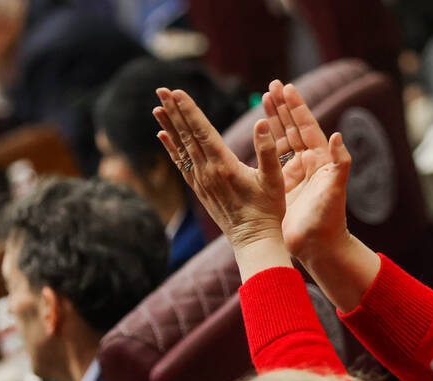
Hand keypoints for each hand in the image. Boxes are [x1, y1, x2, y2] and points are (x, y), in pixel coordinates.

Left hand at [153, 87, 289, 276]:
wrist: (253, 240)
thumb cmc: (268, 210)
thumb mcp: (275, 180)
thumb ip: (268, 151)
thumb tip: (262, 123)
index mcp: (225, 166)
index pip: (203, 131)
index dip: (189, 110)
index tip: (177, 92)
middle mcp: (208, 172)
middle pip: (187, 135)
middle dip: (175, 110)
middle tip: (161, 89)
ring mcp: (201, 181)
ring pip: (181, 148)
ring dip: (169, 126)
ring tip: (157, 107)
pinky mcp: (200, 189)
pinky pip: (181, 164)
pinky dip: (171, 148)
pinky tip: (163, 136)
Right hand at [260, 80, 354, 267]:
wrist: (320, 248)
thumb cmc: (330, 219)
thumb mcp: (336, 189)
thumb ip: (341, 162)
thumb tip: (338, 136)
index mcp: (321, 161)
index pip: (307, 127)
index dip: (297, 107)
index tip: (287, 88)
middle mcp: (308, 164)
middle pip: (293, 128)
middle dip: (283, 107)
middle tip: (272, 85)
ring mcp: (294, 175)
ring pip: (280, 141)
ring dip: (272, 120)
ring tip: (263, 99)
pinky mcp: (281, 187)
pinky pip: (270, 160)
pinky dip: (262, 144)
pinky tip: (252, 133)